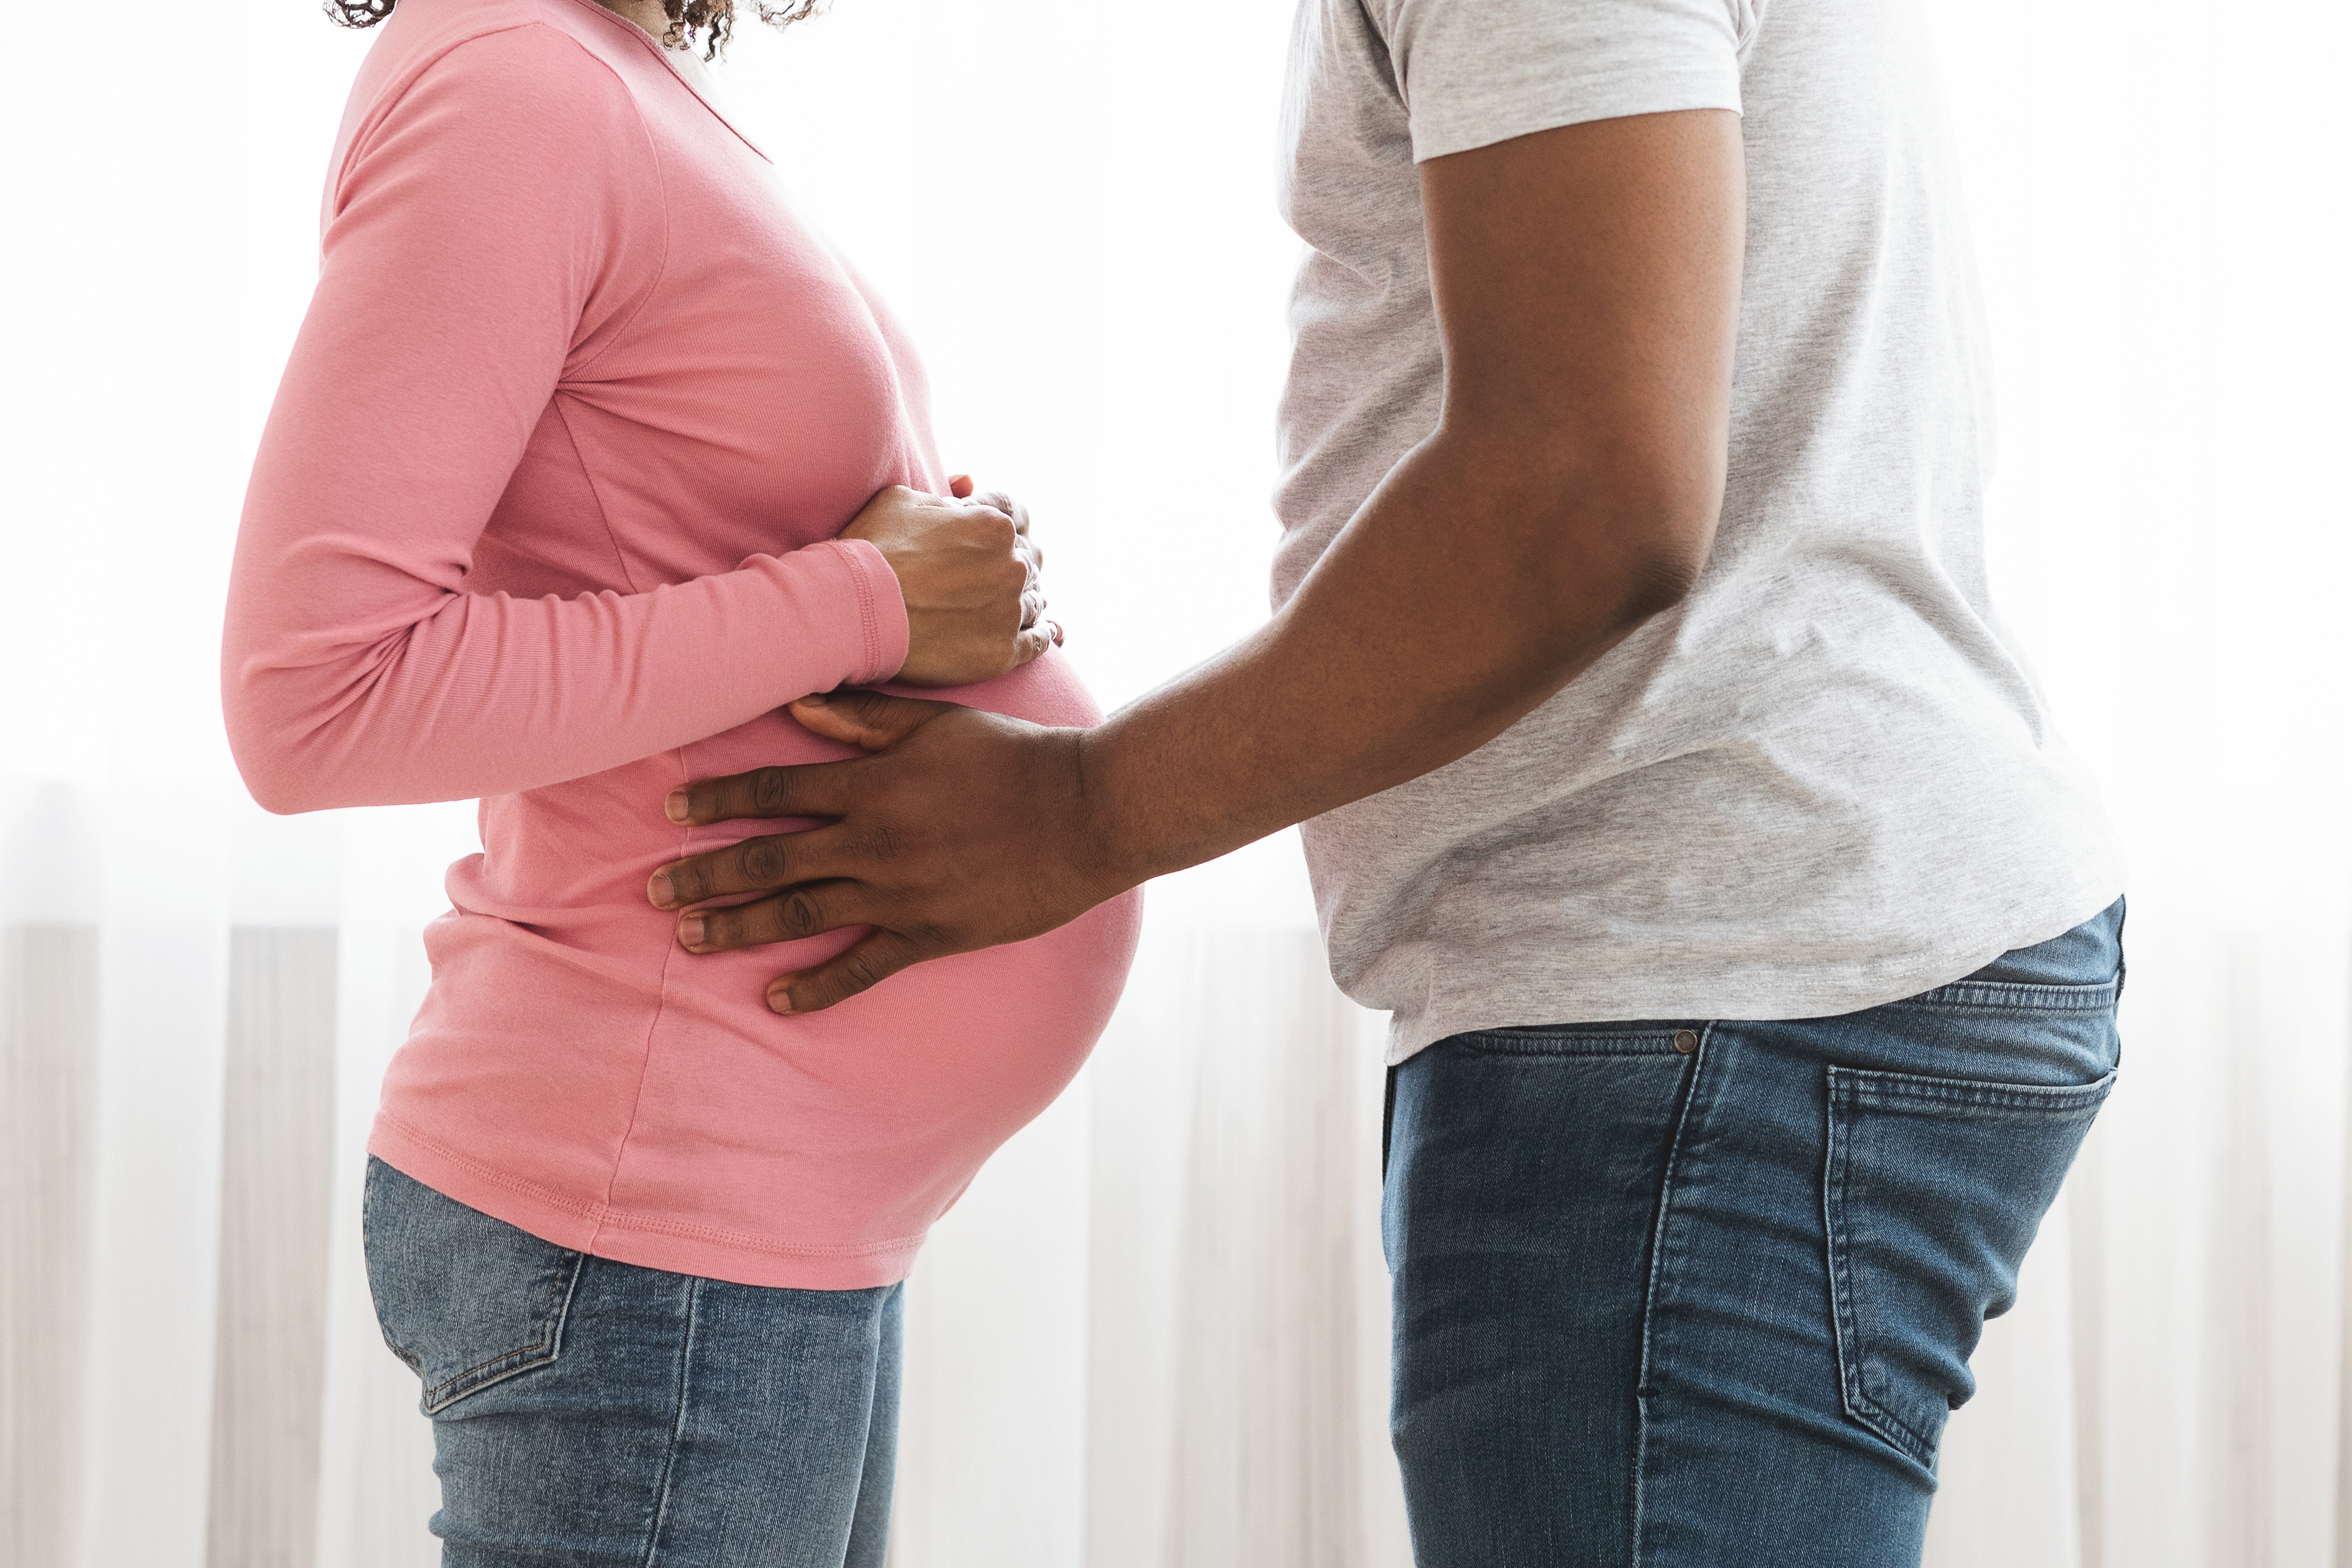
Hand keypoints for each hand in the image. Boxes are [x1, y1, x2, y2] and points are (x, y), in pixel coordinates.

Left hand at [644, 691, 1123, 1012]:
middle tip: (654, 892)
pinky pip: (861, 966)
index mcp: (871, 785)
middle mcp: (873, 841)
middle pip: (769, 861)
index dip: (718, 801)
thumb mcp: (935, 723)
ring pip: (801, 915)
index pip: (774, 793)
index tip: (671, 812)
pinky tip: (777, 999)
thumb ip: (862, 718)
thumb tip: (795, 703)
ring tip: (690, 939)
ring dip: (739, 928)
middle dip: (705, 875)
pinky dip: (817, 986)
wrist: (1085, 813)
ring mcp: (898, 894)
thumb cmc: (1012, 758)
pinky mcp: (930, 934)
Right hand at [840, 478, 1058, 686]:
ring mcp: (1009, 609)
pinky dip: (1042, 637)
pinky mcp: (1002, 651)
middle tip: (990, 577)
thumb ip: (944, 495)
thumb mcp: (901, 500)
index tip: (987, 540)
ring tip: (1007, 607)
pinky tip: (1044, 635)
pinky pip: (1037, 643)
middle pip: (1027, 560)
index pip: (1015, 515)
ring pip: (1033, 601)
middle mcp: (1011, 564)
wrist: (850, 609)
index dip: (1000, 526)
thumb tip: (970, 484)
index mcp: (993, 523)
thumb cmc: (869, 550)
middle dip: (1010, 564)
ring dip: (1023, 600)